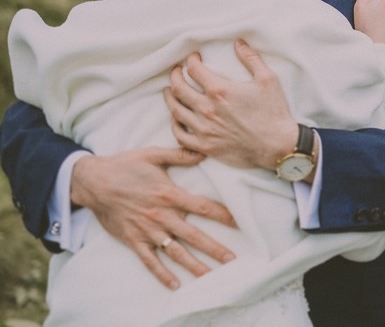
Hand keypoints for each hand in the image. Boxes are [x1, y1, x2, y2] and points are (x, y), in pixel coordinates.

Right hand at [71, 147, 236, 289]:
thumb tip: (203, 152)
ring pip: (175, 252)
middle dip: (214, 248)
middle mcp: (161, 215)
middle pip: (193, 235)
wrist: (93, 182)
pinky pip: (150, 260)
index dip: (222, 215)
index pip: (202, 207)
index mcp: (168, 194)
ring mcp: (147, 230)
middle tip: (232, 260)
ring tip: (211, 277)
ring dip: (194, 265)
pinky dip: (162, 274)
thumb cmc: (125, 166)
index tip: (239, 223)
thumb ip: (179, 155)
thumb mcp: (153, 154)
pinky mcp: (134, 240)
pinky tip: (175, 285)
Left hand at [163, 39, 297, 170]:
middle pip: (178, 88)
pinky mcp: (205, 146)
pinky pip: (180, 135)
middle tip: (177, 71)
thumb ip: (251, 58)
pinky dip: (175, 124)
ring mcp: (204, 129)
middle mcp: (207, 109)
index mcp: (220, 90)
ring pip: (175, 110)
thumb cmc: (274, 112)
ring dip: (170, 97)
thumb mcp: (268, 79)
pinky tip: (177, 118)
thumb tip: (238, 42)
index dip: (191, 60)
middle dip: (175, 75)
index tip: (194, 58)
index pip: (194, 70)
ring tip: (170, 91)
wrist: (278, 145)